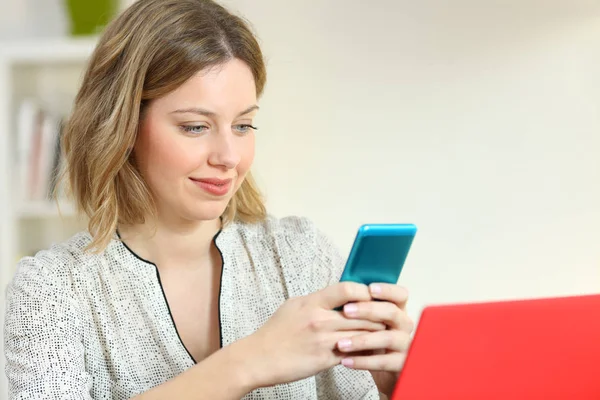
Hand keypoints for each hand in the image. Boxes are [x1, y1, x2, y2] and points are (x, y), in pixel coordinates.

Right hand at [240, 282, 387, 388]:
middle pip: (361, 313)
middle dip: (377, 315)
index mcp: (311, 302)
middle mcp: (319, 319)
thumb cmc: (275, 332)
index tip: (371, 295)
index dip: (364, 291)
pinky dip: (363, 351)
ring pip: (361, 334)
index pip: (346, 289)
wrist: (258, 358)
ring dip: (375, 334)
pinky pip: (352, 353)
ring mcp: (323, 340)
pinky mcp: (324, 359)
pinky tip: (370, 350)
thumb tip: (336, 296)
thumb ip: (316, 301)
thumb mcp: (293, 306)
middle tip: (387, 316)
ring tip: (383, 334)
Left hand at [335, 284, 413, 396]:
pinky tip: (345, 361)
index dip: (387, 290)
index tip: (370, 289)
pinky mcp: (402, 364)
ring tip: (340, 344)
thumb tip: (341, 291)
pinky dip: (363, 361)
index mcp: (398, 310)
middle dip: (368, 310)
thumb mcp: (369, 322)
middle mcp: (405, 325)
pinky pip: (383, 362)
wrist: (384, 371)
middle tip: (346, 311)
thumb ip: (362, 308)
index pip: (400, 294)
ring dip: (362, 340)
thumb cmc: (373, 340)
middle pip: (392, 312)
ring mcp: (405, 344)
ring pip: (387, 338)